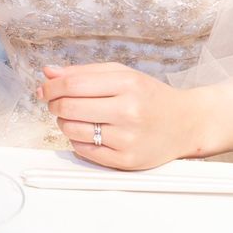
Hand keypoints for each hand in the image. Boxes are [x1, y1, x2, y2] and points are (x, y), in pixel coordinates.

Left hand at [39, 62, 201, 169]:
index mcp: (127, 84)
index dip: (51, 87)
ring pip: (72, 130)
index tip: (45, 89)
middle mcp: (129, 111)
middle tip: (58, 103)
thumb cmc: (150, 96)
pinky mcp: (127, 161)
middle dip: (55, 104)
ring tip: (77, 118)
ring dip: (65, 123)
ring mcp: (128, 138)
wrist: (187, 123)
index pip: (72, 84)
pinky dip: (77, 141)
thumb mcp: (121, 74)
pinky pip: (83, 151)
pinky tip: (89, 133)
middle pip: (68, 107)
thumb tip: (47, 72)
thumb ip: (83, 72)